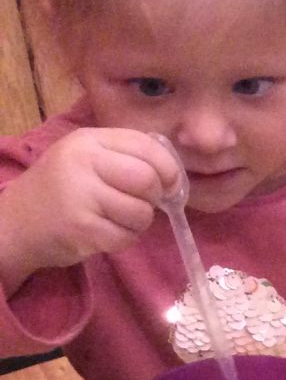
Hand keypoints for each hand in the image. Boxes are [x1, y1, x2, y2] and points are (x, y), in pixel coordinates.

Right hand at [0, 127, 180, 296]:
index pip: (146, 146)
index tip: (169, 183)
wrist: (16, 222)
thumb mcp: (88, 158)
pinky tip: (104, 232)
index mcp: (88, 140)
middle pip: (147, 179)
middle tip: (141, 203)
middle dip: (154, 197)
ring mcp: (80, 195)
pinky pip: (127, 237)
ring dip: (139, 222)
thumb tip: (175, 173)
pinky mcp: (81, 228)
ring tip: (117, 218)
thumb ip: (126, 156)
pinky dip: (123, 239)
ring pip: (141, 212)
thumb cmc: (63, 188)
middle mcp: (82, 162)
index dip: (168, 168)